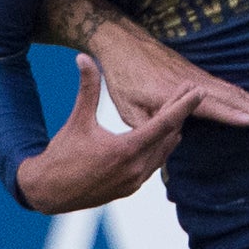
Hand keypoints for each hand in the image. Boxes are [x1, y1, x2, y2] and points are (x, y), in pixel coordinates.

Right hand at [13, 55, 197, 213]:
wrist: (49, 192)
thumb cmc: (62, 154)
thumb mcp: (77, 120)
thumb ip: (87, 88)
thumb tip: (83, 57)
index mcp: (126, 149)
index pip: (165, 123)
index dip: (184, 105)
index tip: (199, 91)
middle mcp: (135, 168)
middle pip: (169, 136)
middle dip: (180, 113)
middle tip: (190, 93)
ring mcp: (134, 181)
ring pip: (164, 152)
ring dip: (172, 132)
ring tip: (178, 113)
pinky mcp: (130, 189)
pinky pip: (154, 165)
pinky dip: (160, 149)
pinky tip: (161, 139)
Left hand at [85, 19, 248, 136]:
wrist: (125, 43)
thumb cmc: (124, 77)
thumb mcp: (127, 107)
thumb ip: (148, 129)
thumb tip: (164, 152)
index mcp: (176, 92)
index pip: (210, 106)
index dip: (231, 115)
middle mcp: (195, 83)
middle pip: (234, 99)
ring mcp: (201, 77)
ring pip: (237, 93)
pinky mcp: (201, 75)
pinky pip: (231, 88)